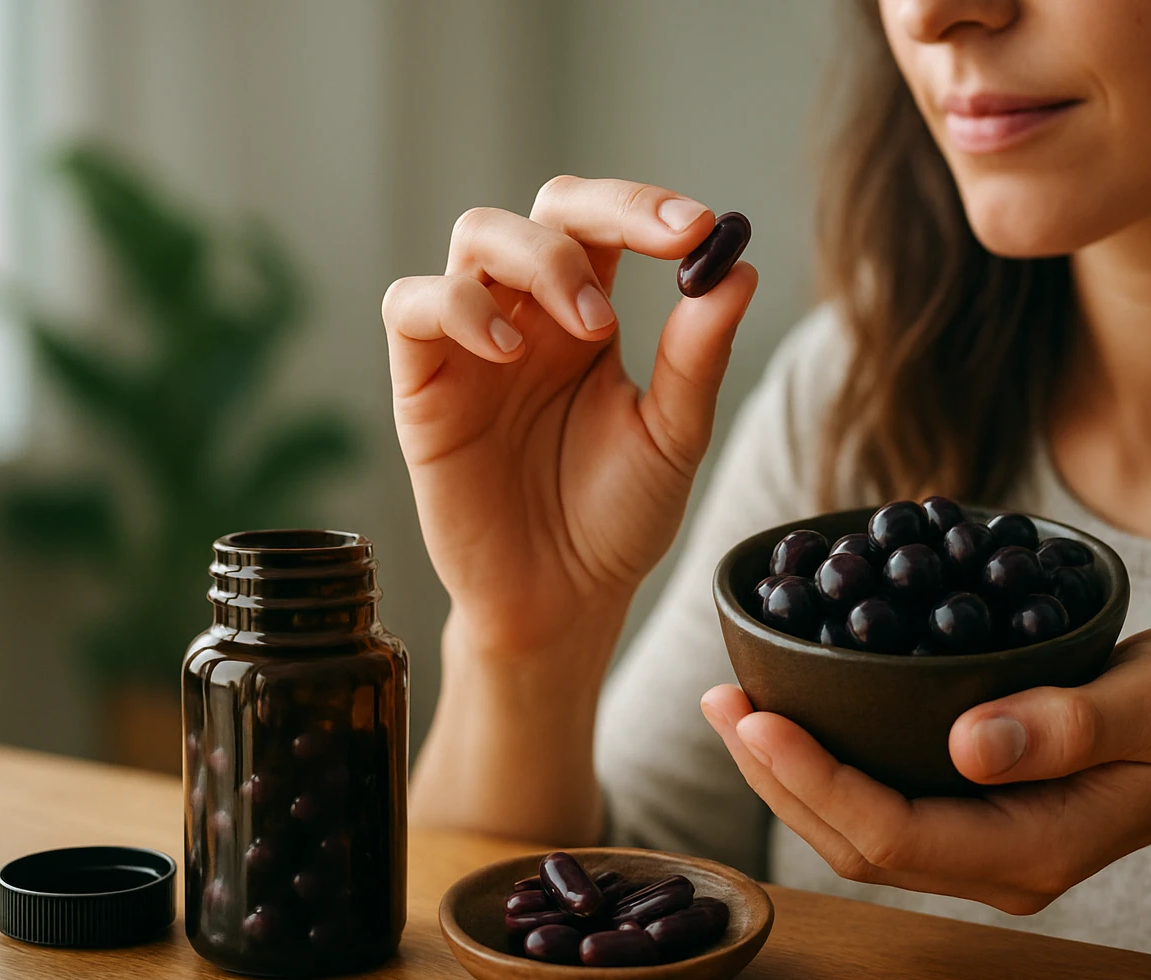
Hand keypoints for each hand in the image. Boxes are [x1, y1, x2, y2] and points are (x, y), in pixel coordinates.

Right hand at [383, 176, 757, 654]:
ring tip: (592, 328)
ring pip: (477, 235)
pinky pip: (411, 304)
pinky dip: (459, 304)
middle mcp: (528, 316)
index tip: (702, 228)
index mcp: (587, 318)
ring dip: (543, 257)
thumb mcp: (672, 436)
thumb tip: (739, 268)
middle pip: (545, 209)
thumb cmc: (615, 519)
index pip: (606, 225)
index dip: (648, 207)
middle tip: (667, 244)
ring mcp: (471, 344)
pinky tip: (510, 349)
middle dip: (606, 210)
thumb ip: (696, 356)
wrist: (562, 600)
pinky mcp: (422, 383)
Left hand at [700, 626, 1150, 912]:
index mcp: (1033, 848)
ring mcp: (983, 849)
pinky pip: (882, 807)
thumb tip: (967, 744)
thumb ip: (1069, 725)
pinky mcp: (975, 818)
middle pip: (855, 842)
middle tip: (721, 701)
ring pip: (859, 833)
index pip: (894, 833)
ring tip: (734, 707)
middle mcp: (995, 864)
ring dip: (788, 775)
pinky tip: (795, 717)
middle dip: (776, 778)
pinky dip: (827, 766)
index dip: (815, 780)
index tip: (756, 718)